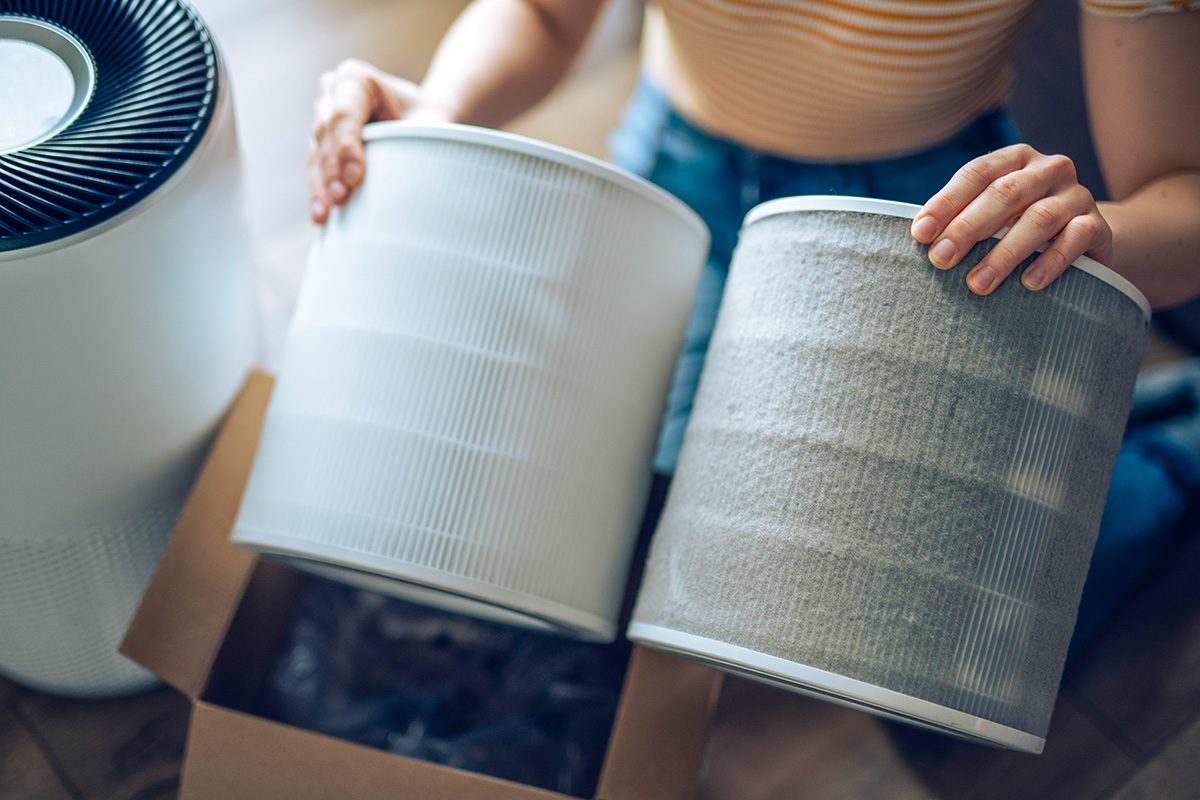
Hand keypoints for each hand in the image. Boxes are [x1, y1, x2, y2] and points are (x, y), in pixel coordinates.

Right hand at [309, 59, 453, 223]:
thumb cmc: (430, 121)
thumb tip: (417, 180)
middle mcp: (332, 93)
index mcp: (356, 79)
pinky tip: (321, 216)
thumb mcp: (431, 126)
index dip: (347, 146)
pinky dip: (320, 193)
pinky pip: (316, 169)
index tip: (354, 178)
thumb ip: (421, 142)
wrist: (424, 120)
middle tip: (340, 199)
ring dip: (320, 186)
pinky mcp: (320, 143)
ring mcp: (322, 118)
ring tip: (325, 215)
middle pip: (326, 134)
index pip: (345, 114)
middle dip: (331, 170)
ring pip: (316, 153)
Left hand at [910, 144, 1112, 295]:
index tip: (920, 234)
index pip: (976, 174)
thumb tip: (920, 238)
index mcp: (1015, 159)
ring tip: (977, 284)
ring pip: (1039, 219)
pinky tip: (1028, 283)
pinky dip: (1050, 261)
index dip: (946, 203)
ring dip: (1004, 254)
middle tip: (941, 259)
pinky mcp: (1098, 225)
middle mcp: (1049, 169)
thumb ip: (962, 217)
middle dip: (968, 228)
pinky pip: (1076, 239)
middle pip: (1004, 194)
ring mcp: (1077, 195)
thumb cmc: (1018, 225)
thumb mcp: (992, 214)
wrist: (1083, 238)